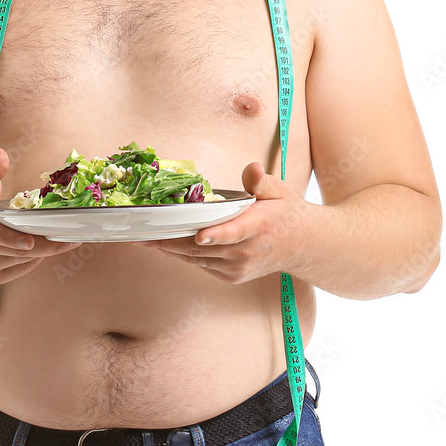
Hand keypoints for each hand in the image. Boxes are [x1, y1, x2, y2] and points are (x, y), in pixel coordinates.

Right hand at [0, 148, 81, 283]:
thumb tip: (0, 155)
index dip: (9, 238)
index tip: (28, 241)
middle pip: (14, 249)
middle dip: (46, 244)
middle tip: (74, 236)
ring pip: (22, 260)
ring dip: (45, 250)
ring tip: (65, 237)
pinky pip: (21, 268)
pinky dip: (35, 257)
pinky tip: (42, 244)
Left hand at [132, 161, 310, 283]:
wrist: (302, 245)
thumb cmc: (285, 212)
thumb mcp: (278, 190)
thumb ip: (261, 181)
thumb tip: (252, 169)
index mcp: (257, 227)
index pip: (234, 233)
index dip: (216, 235)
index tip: (199, 235)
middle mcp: (245, 251)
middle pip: (203, 248)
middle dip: (171, 241)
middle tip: (143, 234)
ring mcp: (237, 267)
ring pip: (196, 258)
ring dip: (170, 249)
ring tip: (144, 239)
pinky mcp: (231, 276)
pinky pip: (201, 264)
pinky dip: (182, 255)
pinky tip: (165, 244)